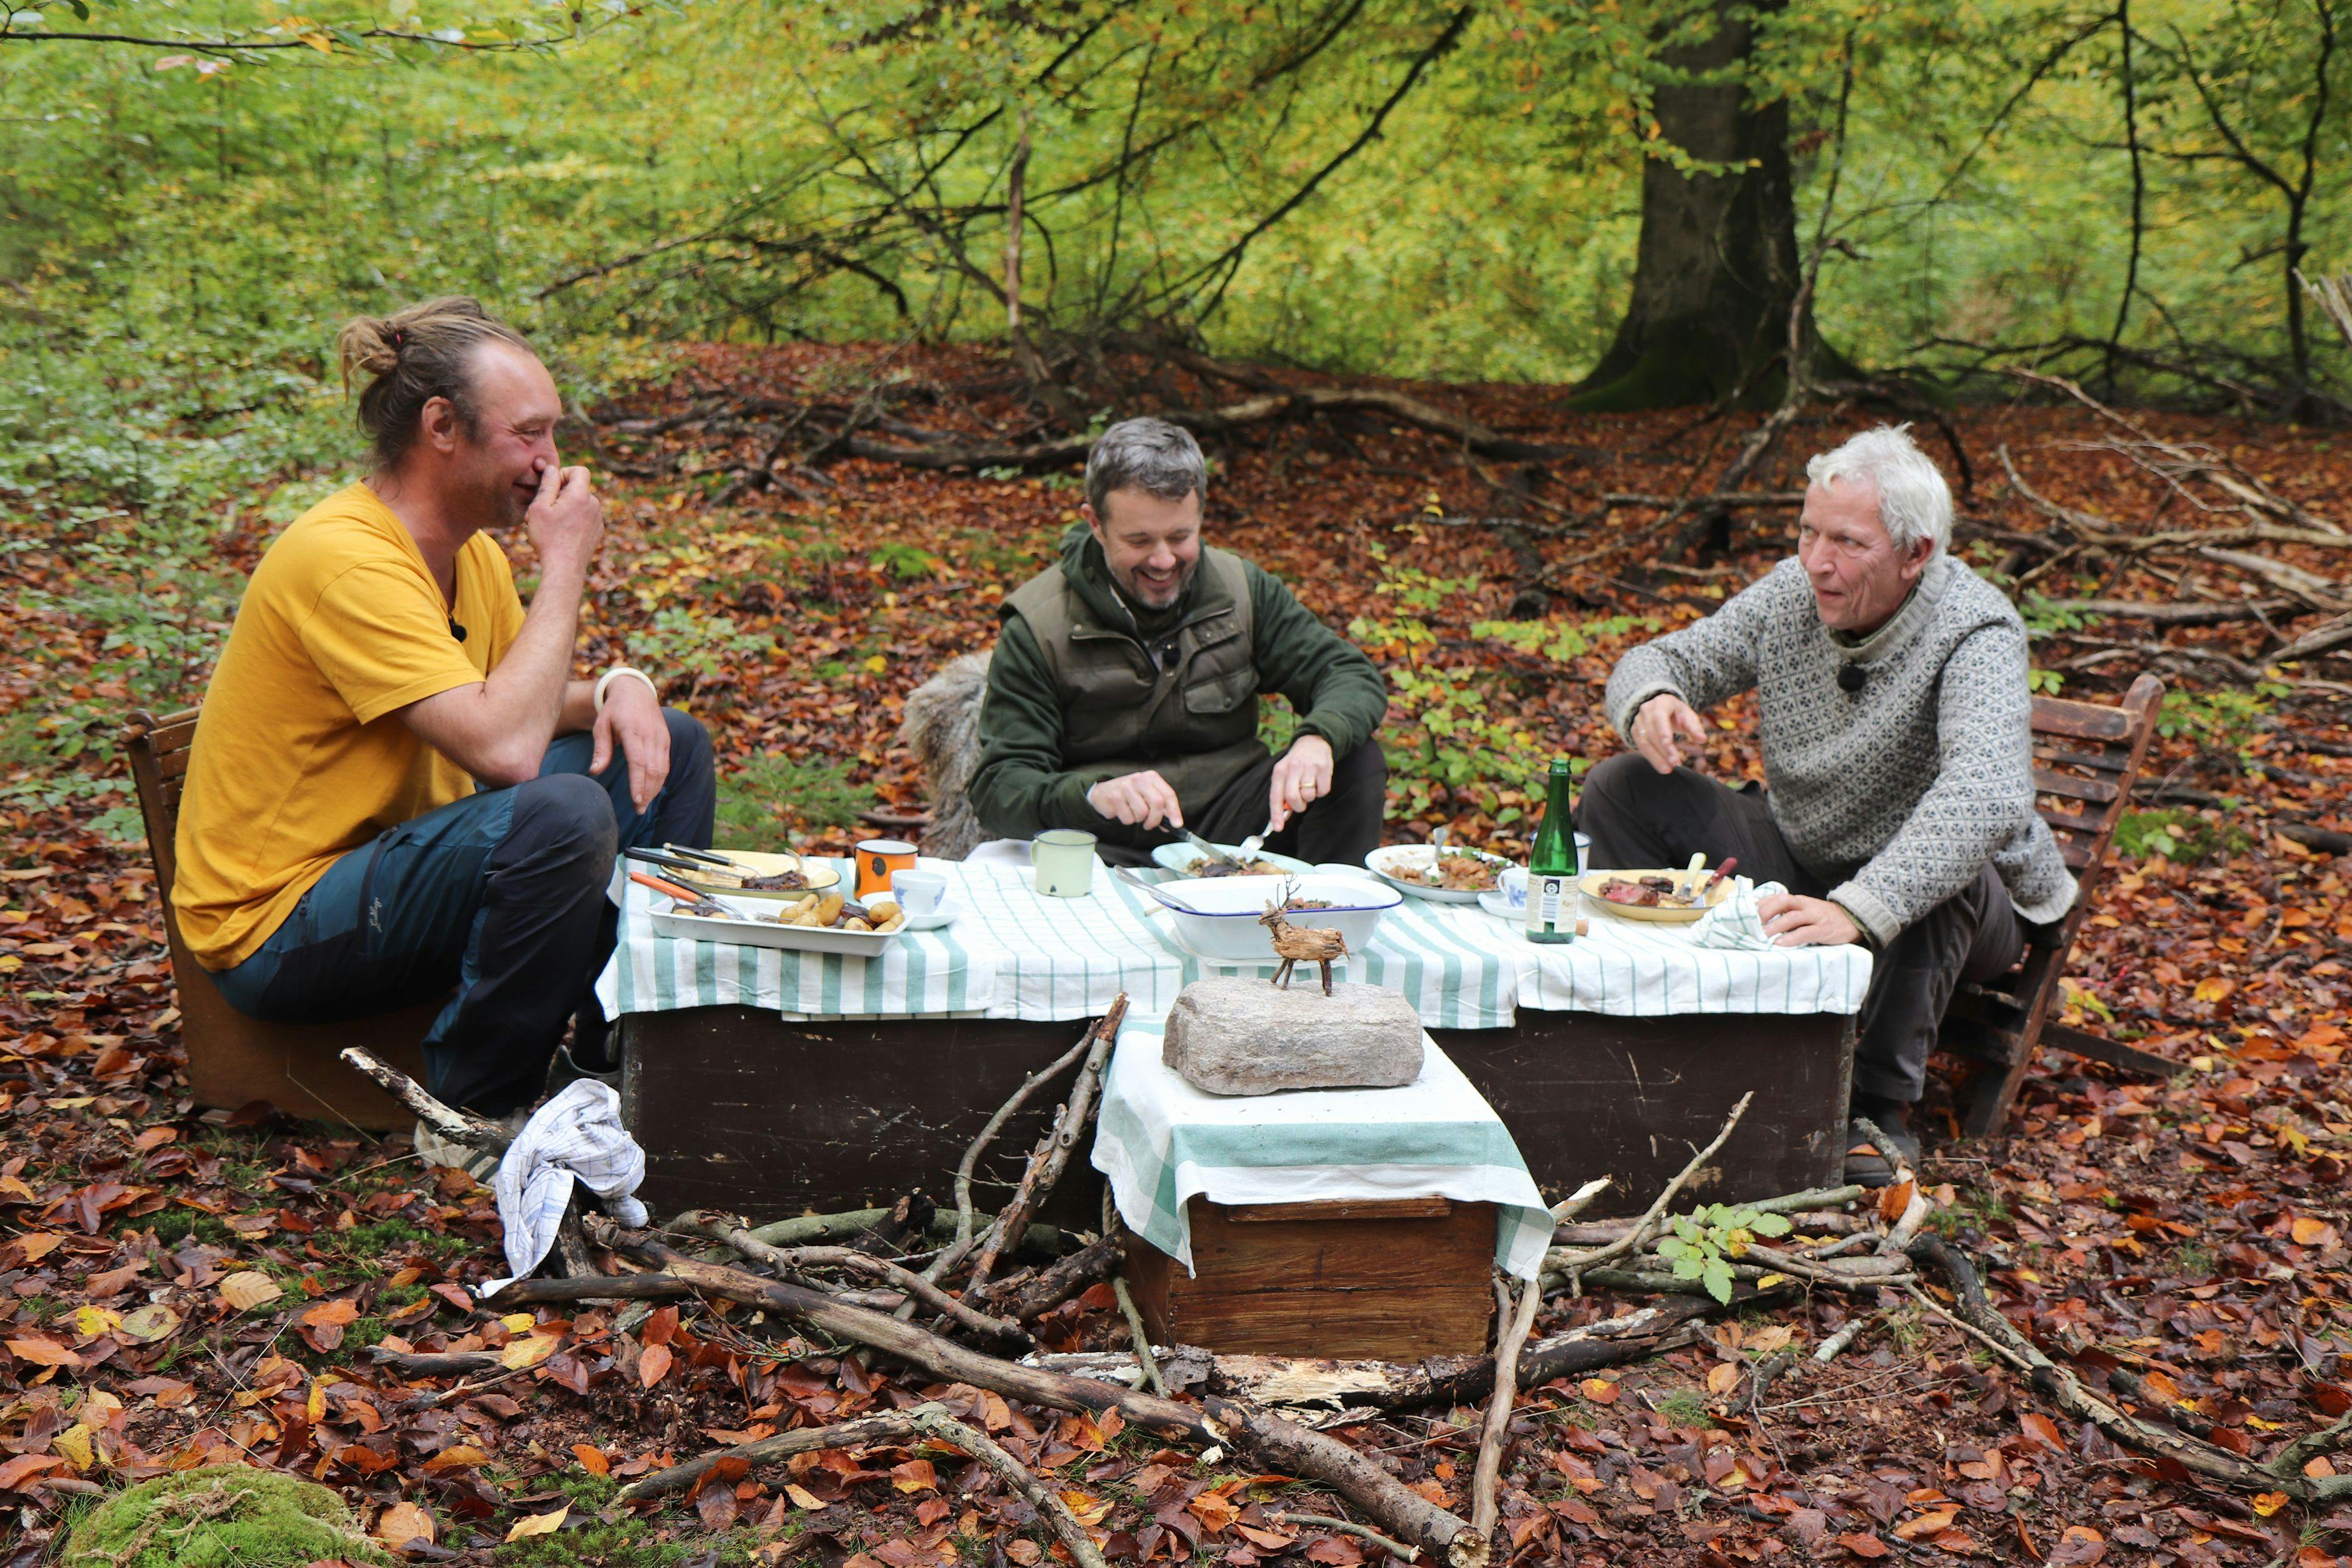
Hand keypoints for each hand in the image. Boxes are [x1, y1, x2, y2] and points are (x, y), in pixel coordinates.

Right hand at [526, 464, 602, 576]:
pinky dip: (574, 520)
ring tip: (549, 524)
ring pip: (580, 504)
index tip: (553, 486)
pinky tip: (561, 534)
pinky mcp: (597, 532)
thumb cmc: (548, 538)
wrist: (564, 568)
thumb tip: (552, 468)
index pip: (580, 471)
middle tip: (543, 509)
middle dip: (561, 494)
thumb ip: (547, 485)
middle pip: (578, 489)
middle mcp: (594, 505)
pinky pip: (585, 518)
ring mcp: (598, 519)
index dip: (565, 473)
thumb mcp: (539, 508)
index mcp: (580, 495)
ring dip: (566, 508)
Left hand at [590, 677, 668, 810]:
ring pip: (662, 769)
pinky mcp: (666, 740)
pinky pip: (666, 763)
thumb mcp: (601, 726)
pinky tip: (652, 790)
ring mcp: (661, 737)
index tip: (636, 800)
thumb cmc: (614, 710)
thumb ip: (600, 749)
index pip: (639, 761)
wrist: (636, 691)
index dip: (638, 783)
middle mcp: (651, 735)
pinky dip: (660, 779)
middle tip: (639, 810)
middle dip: (647, 792)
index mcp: (633, 730)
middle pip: (653, 769)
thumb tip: (594, 772)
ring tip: (644, 804)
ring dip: (654, 789)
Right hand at [1087, 770, 1183, 831]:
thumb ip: (1161, 808)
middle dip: (1155, 819)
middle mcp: (1139, 779)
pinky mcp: (1114, 798)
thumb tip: (1173, 824)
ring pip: (1142, 813)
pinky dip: (1127, 820)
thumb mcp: (1146, 795)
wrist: (1102, 792)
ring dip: (1139, 820)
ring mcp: (1126, 787)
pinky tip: (1122, 812)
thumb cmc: (1129, 795)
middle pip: (1157, 803)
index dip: (1174, 811)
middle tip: (1149, 824)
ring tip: (1133, 813)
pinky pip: (1128, 818)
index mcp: (1151, 777)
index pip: (1168, 794)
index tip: (1177, 824)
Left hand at [1267, 734, 1334, 830]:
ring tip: (1309, 786)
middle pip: (1293, 797)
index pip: (1276, 796)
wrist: (1313, 742)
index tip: (1278, 828)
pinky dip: (1321, 791)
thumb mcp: (1285, 773)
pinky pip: (1323, 791)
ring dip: (1310, 797)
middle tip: (1301, 803)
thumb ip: (1282, 793)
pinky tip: (1318, 781)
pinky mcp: (1324, 768)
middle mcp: (1293, 767)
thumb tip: (1282, 817)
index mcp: (1280, 771)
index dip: (1276, 814)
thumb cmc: (1296, 764)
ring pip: (1309, 796)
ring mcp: (1309, 767)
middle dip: (1298, 806)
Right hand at [1631, 692, 1705, 773]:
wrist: (1660, 709)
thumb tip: (1702, 739)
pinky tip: (1662, 767)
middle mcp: (1646, 710)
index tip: (1669, 744)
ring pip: (1644, 741)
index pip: (1659, 716)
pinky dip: (1652, 758)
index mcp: (1661, 703)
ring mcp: (1638, 721)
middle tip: (1675, 763)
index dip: (1662, 730)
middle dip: (1663, 749)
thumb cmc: (1677, 713)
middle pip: (1651, 732)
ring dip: (1656, 757)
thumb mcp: (1688, 716)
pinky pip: (1641, 747)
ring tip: (1668, 769)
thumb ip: (1695, 727)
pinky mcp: (1635, 732)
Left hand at [1758, 892, 1861, 947]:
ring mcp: (1815, 916)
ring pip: (1792, 918)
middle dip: (1764, 912)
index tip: (1744, 913)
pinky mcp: (1823, 929)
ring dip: (1774, 926)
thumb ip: (1787, 913)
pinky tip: (1780, 944)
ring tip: (1761, 936)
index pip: (1775, 898)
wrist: (1852, 919)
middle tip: (1749, 924)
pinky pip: (1806, 933)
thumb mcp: (1804, 910)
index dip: (1759, 905)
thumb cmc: (1822, 917)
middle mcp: (1805, 905)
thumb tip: (1761, 920)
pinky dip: (1792, 938)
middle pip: (1781, 903)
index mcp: (1797, 900)